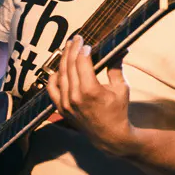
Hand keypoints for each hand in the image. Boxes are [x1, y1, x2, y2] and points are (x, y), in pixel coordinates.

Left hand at [46, 35, 136, 156]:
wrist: (110, 136)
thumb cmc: (118, 111)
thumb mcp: (122, 88)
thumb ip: (116, 67)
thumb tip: (121, 49)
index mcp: (90, 90)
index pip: (82, 62)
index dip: (83, 49)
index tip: (87, 42)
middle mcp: (74, 96)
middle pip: (69, 65)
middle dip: (72, 49)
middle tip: (76, 38)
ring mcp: (66, 103)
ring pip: (60, 75)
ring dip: (63, 59)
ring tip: (68, 48)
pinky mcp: (61, 109)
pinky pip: (52, 89)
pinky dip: (54, 77)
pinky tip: (58, 68)